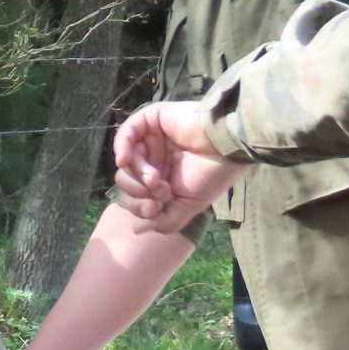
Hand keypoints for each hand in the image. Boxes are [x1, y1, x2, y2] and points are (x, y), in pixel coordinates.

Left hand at [113, 103, 238, 229]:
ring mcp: (152, 139)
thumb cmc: (212, 176)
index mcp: (162, 178)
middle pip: (126, 180)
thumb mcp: (186, 206)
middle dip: (139, 191)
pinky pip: (126, 133)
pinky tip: (124, 161)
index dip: (137, 206)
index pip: (134, 195)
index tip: (153, 210)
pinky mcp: (152, 119)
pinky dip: (121, 148)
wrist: (227, 150)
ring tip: (156, 180)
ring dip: (137, 175)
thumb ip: (163, 221)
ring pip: (126, 161)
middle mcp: (154, 159)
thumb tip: (136, 229)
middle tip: (160, 191)